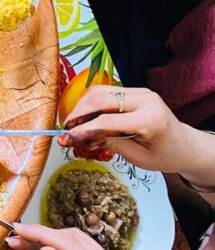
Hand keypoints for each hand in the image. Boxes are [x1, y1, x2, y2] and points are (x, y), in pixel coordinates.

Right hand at [7, 224, 147, 249]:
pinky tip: (46, 249)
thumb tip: (45, 249)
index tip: (17, 230)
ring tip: (25, 242)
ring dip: (52, 238)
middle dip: (44, 234)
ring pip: (80, 241)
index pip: (69, 245)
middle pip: (75, 238)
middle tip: (16, 238)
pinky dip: (65, 247)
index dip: (40, 234)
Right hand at [58, 85, 213, 177]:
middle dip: (77, 114)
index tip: (64, 140)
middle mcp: (146, 100)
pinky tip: (84, 117)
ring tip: (72, 125)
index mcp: (150, 120)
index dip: (82, 130)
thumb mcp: (138, 158)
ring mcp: (141, 92)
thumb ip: (110, 144)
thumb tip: (81, 137)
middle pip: (99, 99)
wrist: (185, 145)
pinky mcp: (136, 90)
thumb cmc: (165, 155)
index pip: (106, 121)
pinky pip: (107, 92)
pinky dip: (91, 103)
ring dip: (82, 107)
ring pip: (100, 91)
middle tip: (64, 130)